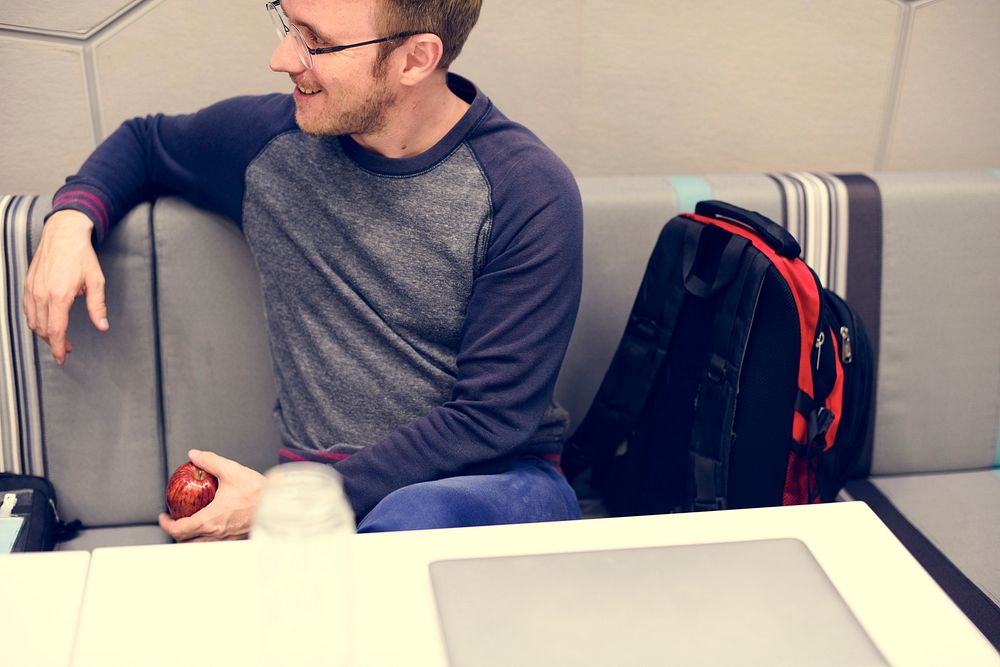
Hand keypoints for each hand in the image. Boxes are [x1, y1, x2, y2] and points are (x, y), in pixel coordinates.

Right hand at [23, 210, 108, 363]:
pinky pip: (27, 309)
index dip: (58, 348)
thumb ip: (98, 307)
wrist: (62, 234)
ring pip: (33, 321)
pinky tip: (45, 322)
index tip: (62, 359)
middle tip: (66, 348)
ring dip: (44, 333)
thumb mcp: (96, 281)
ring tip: (58, 337)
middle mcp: (42, 294)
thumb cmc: (81, 256)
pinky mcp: (27, 285)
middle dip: (54, 343)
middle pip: (43, 329)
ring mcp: (32, 289)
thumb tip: (103, 326)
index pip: (56, 331)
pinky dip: (35, 320)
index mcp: (59, 296)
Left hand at [158, 449, 266, 542]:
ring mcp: (227, 539)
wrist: (280, 504)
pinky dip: (206, 539)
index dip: (167, 524)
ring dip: (190, 538)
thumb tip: (195, 455)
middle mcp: (217, 534)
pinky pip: (215, 544)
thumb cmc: (259, 491)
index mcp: (211, 521)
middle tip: (174, 520)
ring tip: (190, 526)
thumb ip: (210, 461)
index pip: (179, 529)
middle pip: (186, 542)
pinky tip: (212, 527)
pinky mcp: (237, 539)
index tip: (165, 516)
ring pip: (200, 546)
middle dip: (176, 532)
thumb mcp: (232, 471)